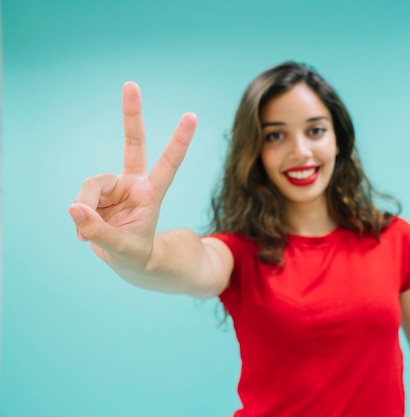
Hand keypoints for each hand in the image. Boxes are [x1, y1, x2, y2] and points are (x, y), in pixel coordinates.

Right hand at [68, 82, 197, 272]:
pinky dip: (79, 217)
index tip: (192, 116)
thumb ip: (99, 231)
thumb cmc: (135, 253)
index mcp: (151, 194)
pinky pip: (81, 200)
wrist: (129, 261)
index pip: (168, 164)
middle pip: (133, 143)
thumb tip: (74, 208)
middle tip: (131, 85)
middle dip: (131, 114)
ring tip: (88, 234)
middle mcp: (134, 184)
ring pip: (91, 186)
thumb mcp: (123, 249)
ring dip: (86, 209)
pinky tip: (83, 232)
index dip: (179, 141)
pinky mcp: (98, 194)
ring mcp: (116, 186)